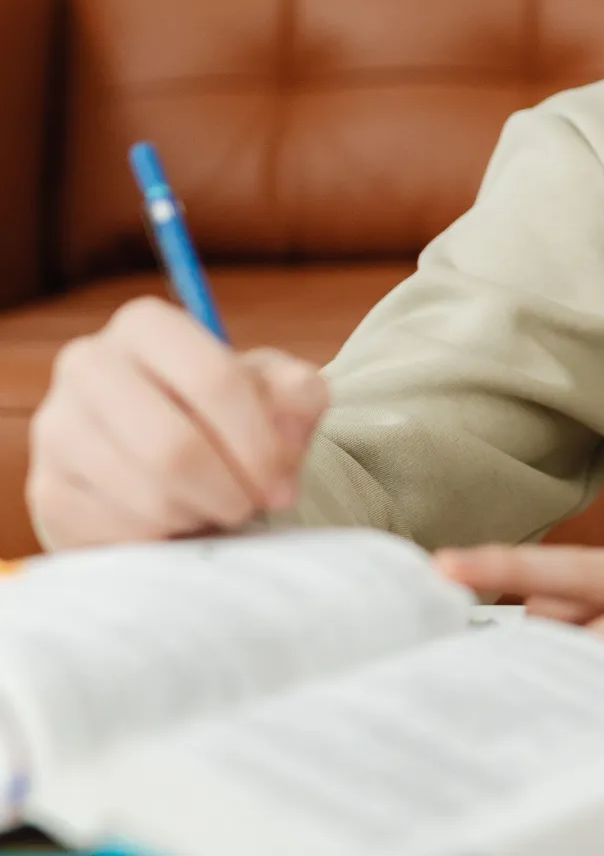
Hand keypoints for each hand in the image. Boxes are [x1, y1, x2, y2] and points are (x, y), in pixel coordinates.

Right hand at [27, 296, 328, 548]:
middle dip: (230, 489)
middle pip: (173, 447)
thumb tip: (285, 428)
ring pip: (147, 496)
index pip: (214, 381)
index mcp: (146, 325)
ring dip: (201, 514)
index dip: (259, 443)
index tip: (283, 482)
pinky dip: (166, 537)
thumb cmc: (228, 412)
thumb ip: (298, 394)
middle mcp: (88, 365)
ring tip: (219, 506)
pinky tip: (179, 519)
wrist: (167, 452)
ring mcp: (57, 429)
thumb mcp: (276, 389)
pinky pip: (120, 533)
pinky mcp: (47, 489)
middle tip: (253, 503)